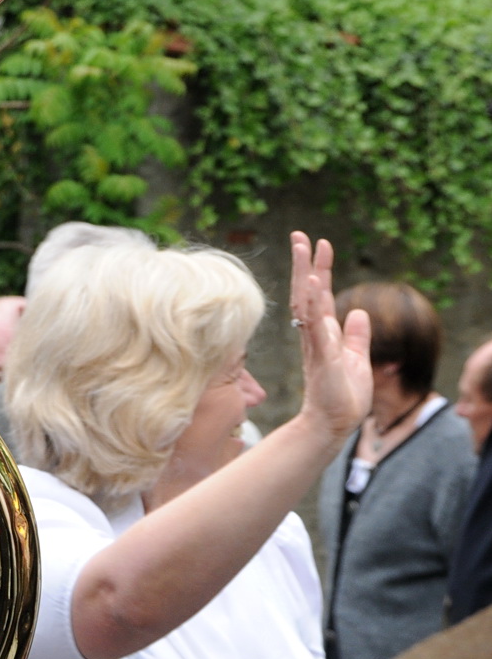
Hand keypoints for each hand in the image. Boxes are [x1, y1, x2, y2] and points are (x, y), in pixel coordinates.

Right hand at [289, 232, 372, 440]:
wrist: (333, 423)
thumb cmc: (343, 396)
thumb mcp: (357, 359)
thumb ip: (357, 335)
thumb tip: (359, 312)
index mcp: (324, 333)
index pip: (320, 294)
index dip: (320, 268)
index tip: (320, 243)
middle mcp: (315, 333)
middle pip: (307, 292)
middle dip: (304, 263)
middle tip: (300, 235)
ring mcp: (316, 344)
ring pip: (307, 303)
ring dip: (305, 276)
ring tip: (304, 250)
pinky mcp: (322, 357)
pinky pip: (315, 327)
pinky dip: (314, 305)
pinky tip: (315, 285)